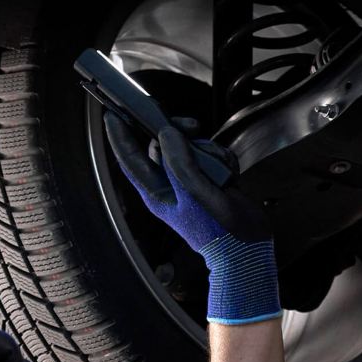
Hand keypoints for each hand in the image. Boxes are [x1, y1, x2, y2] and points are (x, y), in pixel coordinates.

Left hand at [104, 112, 280, 324]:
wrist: (248, 246)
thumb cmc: (218, 230)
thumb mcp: (194, 193)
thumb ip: (178, 162)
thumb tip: (166, 134)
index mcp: (157, 192)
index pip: (131, 159)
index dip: (120, 137)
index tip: (114, 115)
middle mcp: (170, 184)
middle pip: (163, 146)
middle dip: (178, 134)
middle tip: (192, 127)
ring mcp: (190, 181)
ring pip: (191, 147)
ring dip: (209, 151)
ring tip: (220, 171)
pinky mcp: (210, 178)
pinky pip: (212, 155)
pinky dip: (222, 159)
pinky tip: (229, 175)